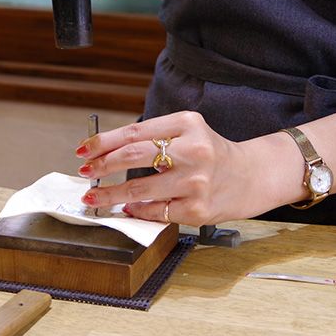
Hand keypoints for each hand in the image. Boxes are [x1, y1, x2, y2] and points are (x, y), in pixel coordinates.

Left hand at [74, 111, 305, 225]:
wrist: (251, 176)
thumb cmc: (211, 154)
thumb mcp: (188, 132)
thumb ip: (153, 139)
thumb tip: (106, 154)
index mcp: (187, 123)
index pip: (135, 132)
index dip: (104, 142)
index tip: (84, 150)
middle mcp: (193, 150)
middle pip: (134, 156)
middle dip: (102, 165)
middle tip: (85, 172)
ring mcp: (196, 181)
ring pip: (139, 189)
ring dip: (110, 194)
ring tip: (95, 196)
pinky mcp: (197, 209)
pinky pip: (155, 211)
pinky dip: (136, 211)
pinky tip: (128, 208)